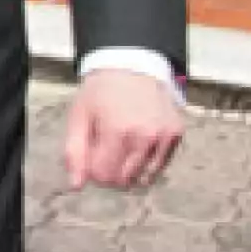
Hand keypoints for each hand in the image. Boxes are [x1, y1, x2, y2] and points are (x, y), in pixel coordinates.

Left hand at [64, 70, 184, 190]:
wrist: (132, 66)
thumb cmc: (101, 93)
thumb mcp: (79, 117)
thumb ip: (74, 152)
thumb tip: (76, 186)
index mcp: (118, 131)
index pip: (106, 177)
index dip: (95, 171)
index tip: (92, 156)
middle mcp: (146, 136)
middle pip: (125, 180)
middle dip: (112, 173)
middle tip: (106, 151)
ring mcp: (164, 136)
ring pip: (145, 177)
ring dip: (131, 171)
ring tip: (122, 147)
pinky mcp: (176, 134)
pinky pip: (161, 166)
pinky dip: (148, 163)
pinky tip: (138, 143)